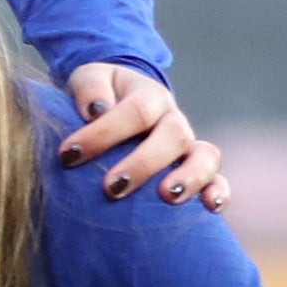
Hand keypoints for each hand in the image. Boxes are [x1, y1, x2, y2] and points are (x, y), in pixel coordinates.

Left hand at [61, 63, 226, 208]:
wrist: (116, 101)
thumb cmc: (98, 95)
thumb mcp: (88, 79)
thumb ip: (89, 88)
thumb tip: (95, 110)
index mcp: (149, 96)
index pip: (136, 110)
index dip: (103, 133)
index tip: (68, 154)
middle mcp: (174, 120)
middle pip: (173, 135)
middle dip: (143, 164)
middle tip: (111, 187)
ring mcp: (188, 146)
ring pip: (205, 157)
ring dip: (189, 177)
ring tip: (167, 196)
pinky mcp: (195, 170)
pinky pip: (217, 181)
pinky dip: (218, 193)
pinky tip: (209, 208)